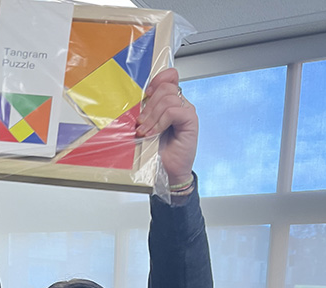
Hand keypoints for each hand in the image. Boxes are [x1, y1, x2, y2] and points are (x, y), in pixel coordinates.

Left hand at [136, 68, 197, 185]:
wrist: (168, 172)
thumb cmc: (158, 152)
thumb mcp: (147, 128)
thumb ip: (146, 113)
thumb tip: (135, 103)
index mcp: (170, 103)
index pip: (169, 77)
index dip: (157, 79)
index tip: (145, 93)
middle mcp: (180, 104)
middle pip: (164, 88)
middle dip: (148, 106)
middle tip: (140, 123)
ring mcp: (186, 111)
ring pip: (168, 99)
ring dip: (152, 117)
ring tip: (145, 132)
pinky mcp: (190, 121)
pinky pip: (173, 111)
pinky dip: (161, 122)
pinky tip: (155, 133)